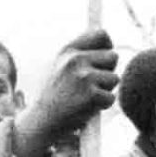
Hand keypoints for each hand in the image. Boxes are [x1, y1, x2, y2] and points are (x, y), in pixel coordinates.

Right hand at [13, 29, 117, 156]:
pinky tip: (84, 108)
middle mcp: (74, 60)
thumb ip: (81, 54)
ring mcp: (83, 77)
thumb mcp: (60, 68)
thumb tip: (106, 36)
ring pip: (114, 78)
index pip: (101, 35)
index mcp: (67, 51)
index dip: (107, 45)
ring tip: (83, 97)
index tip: (103, 58)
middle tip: (87, 85)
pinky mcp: (91, 95)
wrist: (41, 121)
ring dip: (104, 90)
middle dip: (107, 72)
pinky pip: (111, 98)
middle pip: (113, 57)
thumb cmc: (54, 96)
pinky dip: (101, 105)